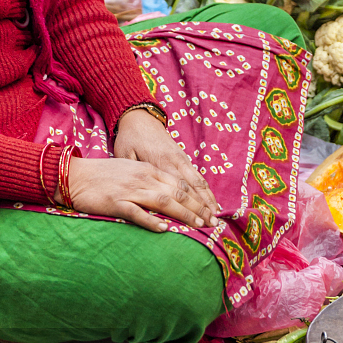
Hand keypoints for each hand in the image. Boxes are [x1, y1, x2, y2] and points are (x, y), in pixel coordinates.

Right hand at [61, 154, 217, 232]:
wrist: (76, 176)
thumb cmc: (104, 176)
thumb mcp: (132, 172)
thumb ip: (150, 182)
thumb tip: (170, 199)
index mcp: (148, 170)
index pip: (180, 183)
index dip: (198, 198)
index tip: (210, 211)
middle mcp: (143, 177)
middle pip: (177, 192)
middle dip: (197, 207)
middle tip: (212, 222)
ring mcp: (130, 189)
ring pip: (163, 201)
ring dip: (183, 214)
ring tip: (198, 225)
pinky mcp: (116, 202)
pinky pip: (137, 212)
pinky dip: (151, 221)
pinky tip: (163, 229)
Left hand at [114, 109, 218, 224]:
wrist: (139, 117)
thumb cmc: (129, 139)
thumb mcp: (125, 155)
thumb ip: (134, 173)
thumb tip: (138, 194)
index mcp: (160, 164)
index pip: (178, 191)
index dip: (190, 208)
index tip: (198, 223)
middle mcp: (175, 162)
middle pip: (193, 188)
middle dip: (204, 207)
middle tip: (213, 225)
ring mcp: (181, 159)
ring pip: (199, 181)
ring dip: (209, 199)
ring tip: (217, 215)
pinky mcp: (182, 156)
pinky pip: (197, 174)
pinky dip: (206, 188)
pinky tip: (211, 200)